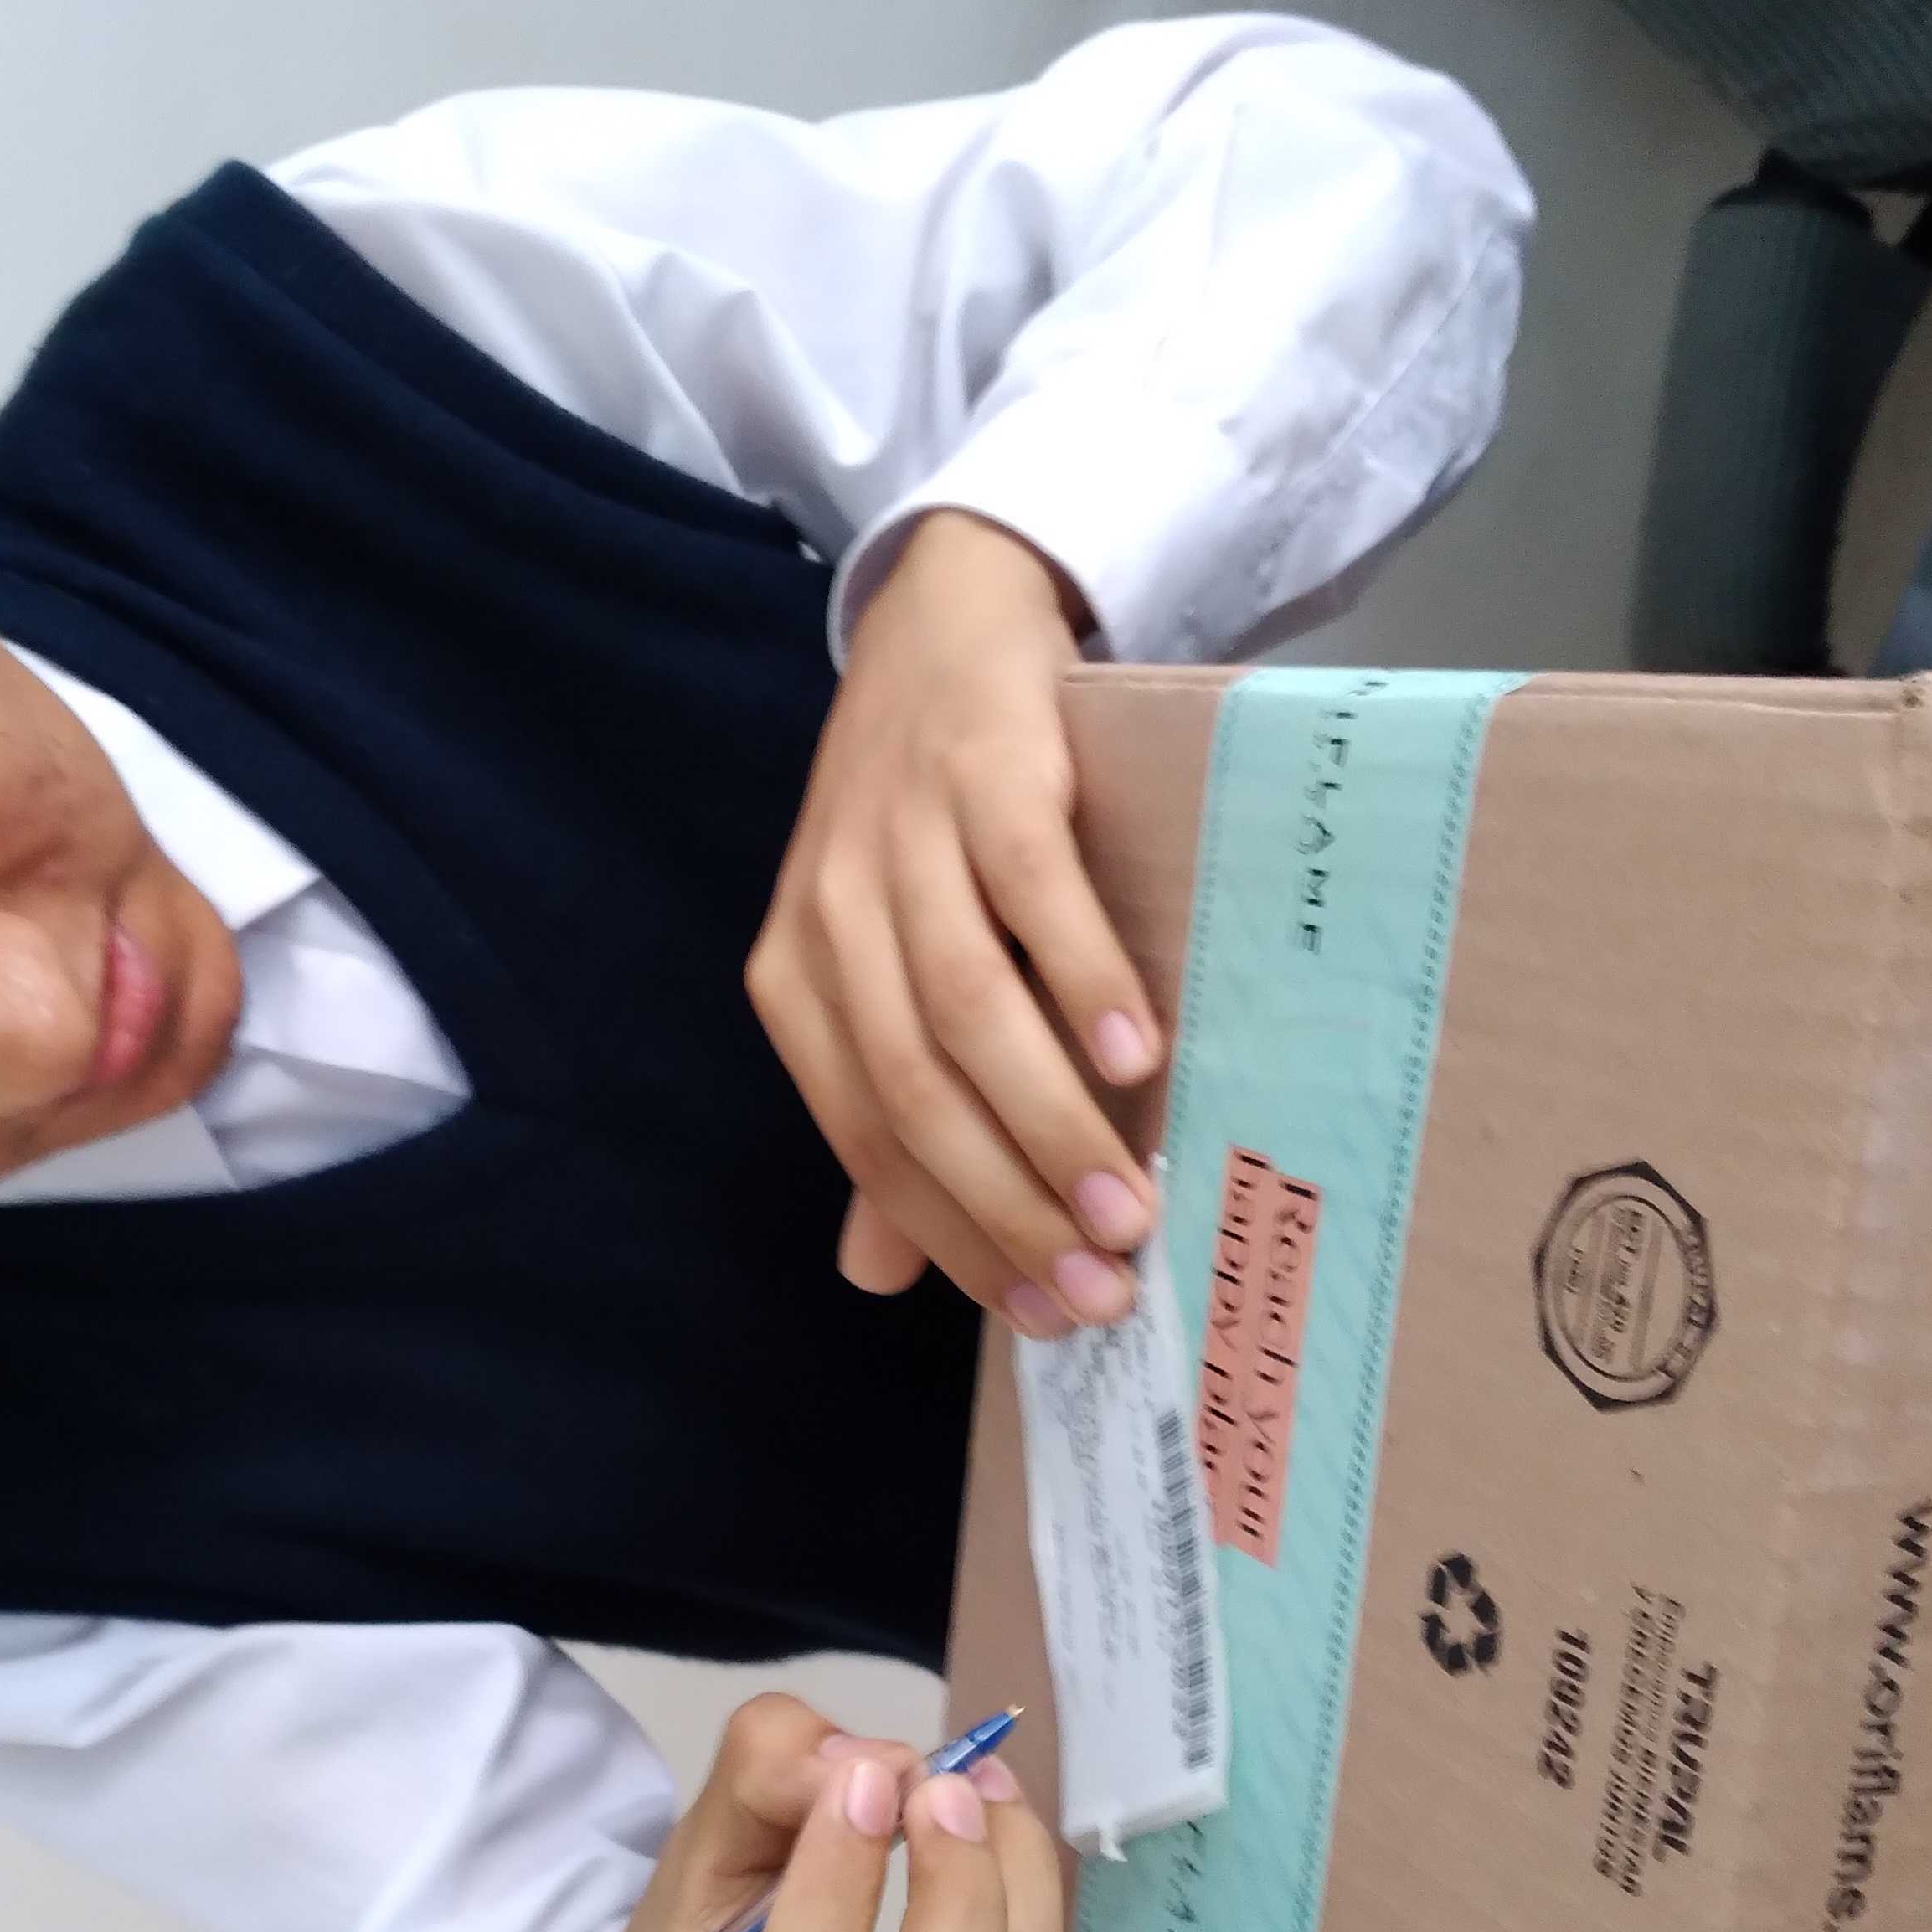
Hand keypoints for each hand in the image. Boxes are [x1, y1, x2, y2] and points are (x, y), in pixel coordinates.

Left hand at [747, 509, 1162, 1336]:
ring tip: (1126, 1207)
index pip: (867, 1139)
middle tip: (1103, 1288)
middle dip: (1008, 1206)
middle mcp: (830, 915)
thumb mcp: (880, 956)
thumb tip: (879, 1271)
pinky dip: (1077, 976)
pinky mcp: (978, 768)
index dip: (955, 1236)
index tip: (1045, 1316)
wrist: (944, 614)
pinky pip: (1022, 889)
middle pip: (912, 1090)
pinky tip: (1135, 1055)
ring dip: (1048, 1121)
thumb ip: (885, 1105)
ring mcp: (900, 836)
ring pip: (962, 1007)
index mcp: (796, 980)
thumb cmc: (924, 816)